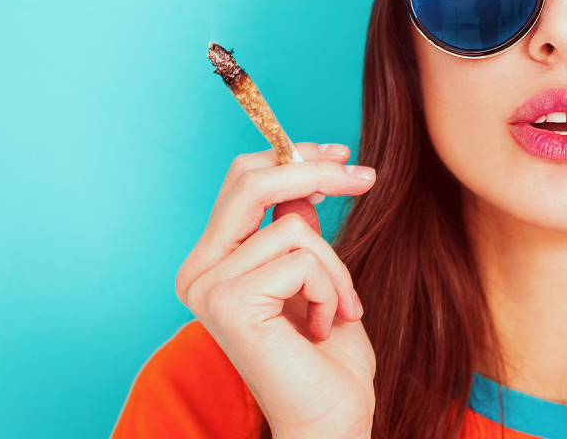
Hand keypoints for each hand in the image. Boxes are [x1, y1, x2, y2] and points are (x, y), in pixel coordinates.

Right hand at [176, 143, 376, 438]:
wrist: (330, 418)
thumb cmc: (328, 356)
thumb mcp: (318, 276)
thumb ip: (298, 230)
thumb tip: (301, 182)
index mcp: (212, 262)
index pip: (242, 182)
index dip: (292, 157)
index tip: (341, 154)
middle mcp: (198, 272)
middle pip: (252, 182)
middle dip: (316, 171)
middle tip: (367, 177)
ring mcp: (208, 288)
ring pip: (294, 226)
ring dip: (335, 268)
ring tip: (337, 310)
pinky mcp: (229, 304)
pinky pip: (302, 259)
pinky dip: (329, 288)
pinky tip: (323, 325)